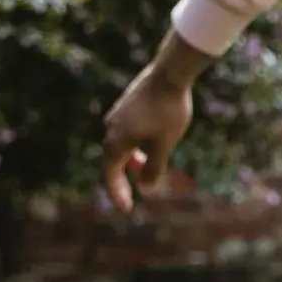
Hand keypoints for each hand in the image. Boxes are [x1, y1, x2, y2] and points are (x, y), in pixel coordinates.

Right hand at [100, 32, 211, 210]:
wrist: (170, 73)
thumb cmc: (168, 111)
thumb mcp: (164, 144)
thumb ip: (154, 168)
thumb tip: (146, 189)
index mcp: (116, 140)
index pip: (111, 173)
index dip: (117, 192)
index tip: (126, 208)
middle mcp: (111, 127)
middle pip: (113, 159)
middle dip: (123, 177)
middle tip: (131, 194)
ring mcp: (117, 114)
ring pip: (120, 144)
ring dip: (130, 159)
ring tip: (144, 168)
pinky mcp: (127, 104)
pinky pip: (126, 131)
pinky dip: (134, 144)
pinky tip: (149, 143)